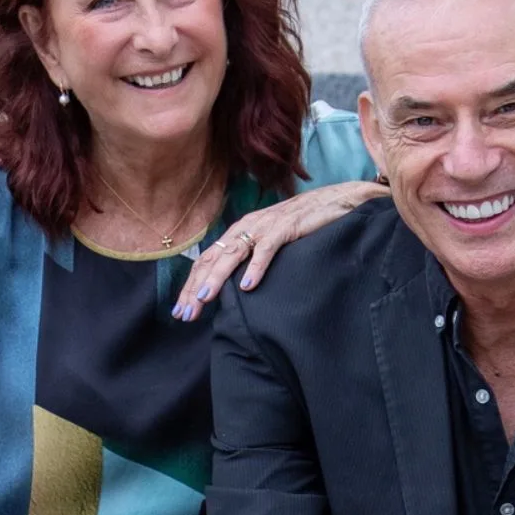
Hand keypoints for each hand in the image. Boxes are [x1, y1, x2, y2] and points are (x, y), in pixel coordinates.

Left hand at [171, 181, 386, 321]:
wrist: (334, 200)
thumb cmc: (301, 224)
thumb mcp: (269, 241)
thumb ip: (250, 257)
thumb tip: (235, 285)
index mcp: (239, 232)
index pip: (206, 261)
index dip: (191, 286)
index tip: (180, 311)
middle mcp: (245, 228)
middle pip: (212, 260)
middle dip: (195, 289)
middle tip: (185, 314)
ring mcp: (264, 227)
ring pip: (232, 255)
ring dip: (216, 279)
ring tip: (204, 300)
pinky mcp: (285, 228)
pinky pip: (266, 249)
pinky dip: (256, 267)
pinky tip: (248, 286)